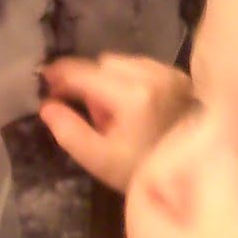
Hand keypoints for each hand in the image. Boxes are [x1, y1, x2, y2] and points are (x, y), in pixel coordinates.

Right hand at [39, 55, 192, 192]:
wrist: (192, 175)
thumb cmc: (139, 170)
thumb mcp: (97, 158)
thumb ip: (68, 131)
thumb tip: (47, 106)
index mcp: (133, 96)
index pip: (85, 74)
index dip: (60, 76)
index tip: (44, 82)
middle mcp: (153, 75)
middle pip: (104, 63)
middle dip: (88, 81)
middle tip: (84, 109)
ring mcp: (169, 73)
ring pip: (123, 62)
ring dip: (108, 79)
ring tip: (111, 110)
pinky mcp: (179, 76)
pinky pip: (143, 67)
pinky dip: (130, 79)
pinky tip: (132, 105)